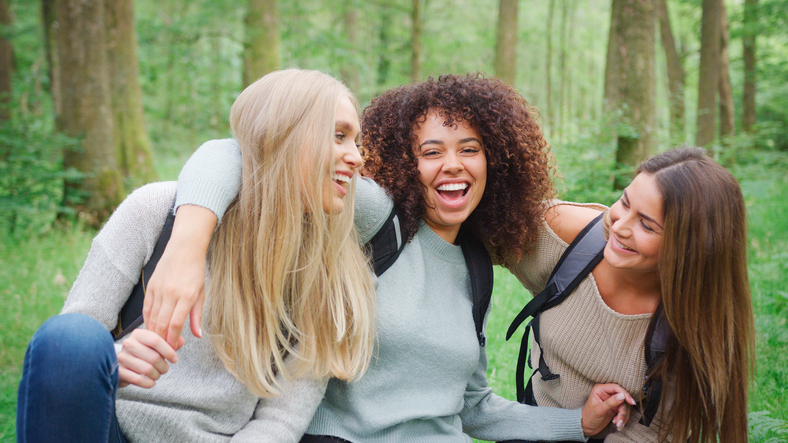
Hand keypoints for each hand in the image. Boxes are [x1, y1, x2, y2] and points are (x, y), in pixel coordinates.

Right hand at [117, 329, 183, 387]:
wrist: (120, 363)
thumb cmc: (142, 353)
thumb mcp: (154, 345)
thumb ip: (169, 342)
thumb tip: (181, 341)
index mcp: (138, 334)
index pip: (156, 341)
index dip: (169, 351)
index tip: (175, 359)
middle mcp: (128, 343)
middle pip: (154, 357)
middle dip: (164, 366)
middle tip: (165, 369)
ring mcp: (122, 357)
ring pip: (147, 369)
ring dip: (157, 375)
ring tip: (157, 375)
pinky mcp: (118, 371)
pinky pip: (138, 380)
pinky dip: (148, 383)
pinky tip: (151, 382)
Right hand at [143, 205, 216, 346]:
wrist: (184, 249)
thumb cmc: (196, 271)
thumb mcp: (201, 293)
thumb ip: (197, 315)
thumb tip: (197, 335)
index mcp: (186, 296)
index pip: (176, 324)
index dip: (173, 339)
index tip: (173, 348)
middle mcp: (171, 293)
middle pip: (162, 323)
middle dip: (162, 340)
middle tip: (164, 350)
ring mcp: (159, 289)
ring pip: (152, 317)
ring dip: (153, 332)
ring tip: (157, 343)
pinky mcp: (150, 286)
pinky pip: (146, 308)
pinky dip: (147, 320)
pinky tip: (150, 328)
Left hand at [581, 383, 635, 435]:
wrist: (587, 427)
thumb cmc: (589, 417)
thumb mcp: (599, 410)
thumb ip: (610, 402)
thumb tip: (622, 395)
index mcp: (600, 389)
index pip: (616, 388)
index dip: (625, 394)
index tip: (631, 402)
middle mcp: (607, 393)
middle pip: (623, 398)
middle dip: (623, 410)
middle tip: (620, 420)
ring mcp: (612, 400)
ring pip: (624, 405)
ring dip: (623, 416)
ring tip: (617, 424)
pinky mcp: (615, 407)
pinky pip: (624, 411)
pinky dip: (622, 418)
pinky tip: (616, 423)